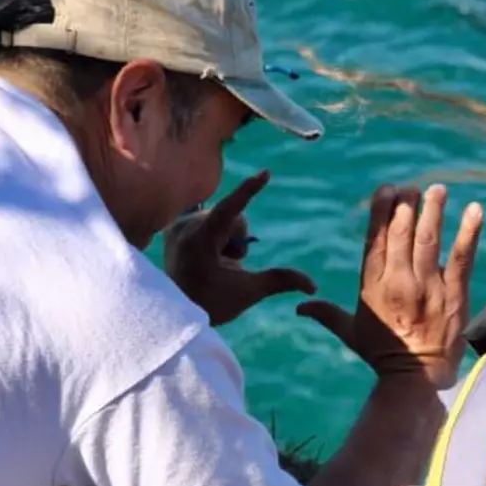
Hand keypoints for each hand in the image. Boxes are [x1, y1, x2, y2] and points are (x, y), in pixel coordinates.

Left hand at [165, 170, 316, 325]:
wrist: (173, 313)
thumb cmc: (211, 304)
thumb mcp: (248, 292)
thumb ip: (280, 281)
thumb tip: (312, 284)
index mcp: (201, 242)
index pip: (230, 210)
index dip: (249, 190)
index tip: (266, 173)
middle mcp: (186, 227)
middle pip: (232, 218)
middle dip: (238, 239)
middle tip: (227, 266)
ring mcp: (177, 225)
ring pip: (221, 218)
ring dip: (227, 239)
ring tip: (214, 263)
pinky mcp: (173, 226)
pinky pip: (207, 218)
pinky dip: (214, 234)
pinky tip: (204, 254)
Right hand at [296, 184, 483, 388]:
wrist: (416, 379)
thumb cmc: (382, 355)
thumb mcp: (350, 333)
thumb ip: (326, 314)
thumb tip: (299, 306)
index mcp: (372, 286)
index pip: (375, 239)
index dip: (381, 211)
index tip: (387, 189)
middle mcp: (398, 281)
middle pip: (401, 233)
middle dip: (406, 206)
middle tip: (412, 187)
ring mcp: (428, 287)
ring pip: (429, 239)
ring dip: (433, 210)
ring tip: (437, 189)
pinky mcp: (454, 294)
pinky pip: (462, 258)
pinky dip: (469, 232)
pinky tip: (474, 209)